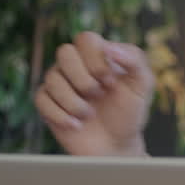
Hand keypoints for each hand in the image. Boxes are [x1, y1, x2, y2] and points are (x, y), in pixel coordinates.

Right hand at [35, 31, 153, 155]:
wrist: (116, 145)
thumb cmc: (129, 113)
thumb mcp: (142, 86)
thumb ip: (134, 60)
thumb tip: (109, 46)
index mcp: (97, 55)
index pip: (86, 39)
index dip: (96, 59)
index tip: (111, 82)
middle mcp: (75, 65)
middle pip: (64, 52)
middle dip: (83, 78)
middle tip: (99, 95)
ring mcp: (59, 83)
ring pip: (52, 78)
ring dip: (74, 101)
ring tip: (89, 115)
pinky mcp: (47, 103)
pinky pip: (41, 99)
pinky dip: (60, 115)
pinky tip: (76, 125)